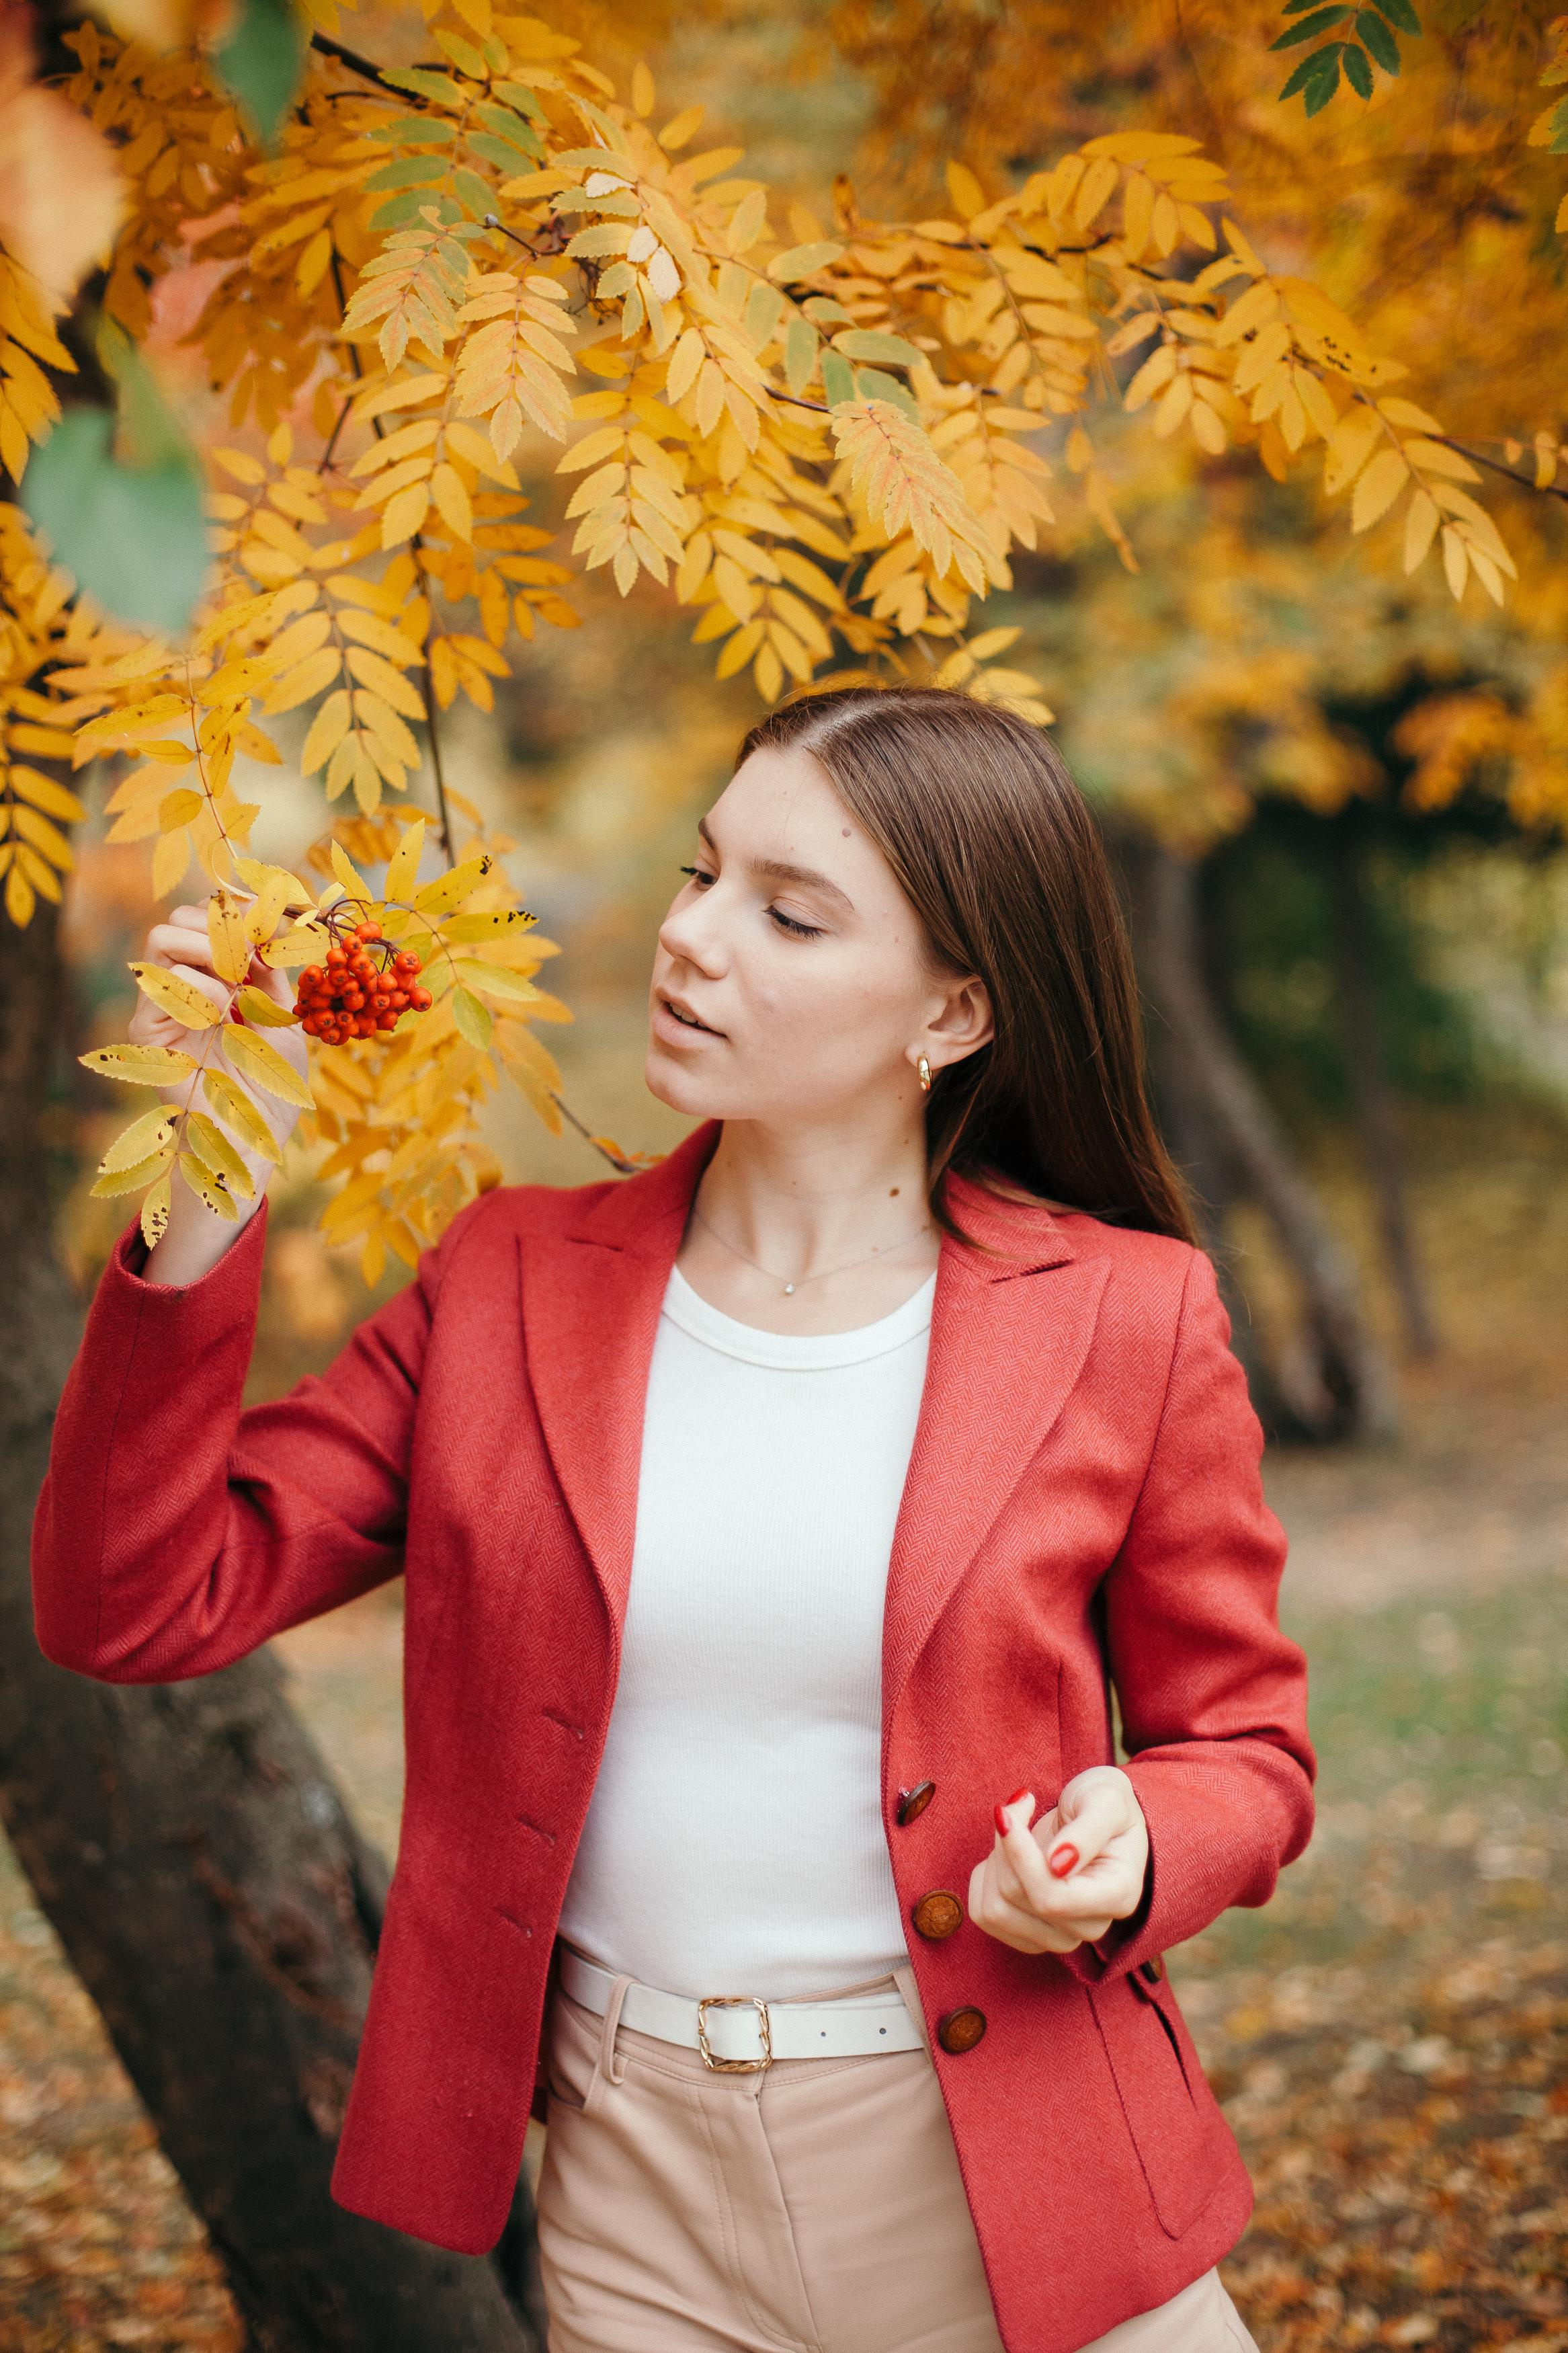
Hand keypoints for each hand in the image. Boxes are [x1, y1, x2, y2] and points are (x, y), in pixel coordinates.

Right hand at [133, 898, 306, 1095]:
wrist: (253, 1136)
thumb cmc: (272, 1084)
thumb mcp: (283, 1016)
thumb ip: (271, 972)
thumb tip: (265, 928)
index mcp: (214, 978)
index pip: (207, 919)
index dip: (238, 913)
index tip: (268, 931)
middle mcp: (183, 985)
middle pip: (180, 918)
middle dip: (221, 926)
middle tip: (251, 959)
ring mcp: (162, 1005)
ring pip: (162, 937)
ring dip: (209, 949)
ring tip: (237, 986)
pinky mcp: (148, 1030)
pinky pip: (162, 982)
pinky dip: (200, 987)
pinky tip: (222, 1015)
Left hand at [966, 1766, 1149, 1956]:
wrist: (1098, 1811)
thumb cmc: (1104, 1801)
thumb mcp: (1106, 1798)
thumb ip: (1088, 1830)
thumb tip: (1057, 1866)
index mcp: (1118, 1895)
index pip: (1053, 1898)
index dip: (1020, 1857)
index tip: (1008, 1811)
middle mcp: (1091, 1926)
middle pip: (1019, 1899)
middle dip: (1006, 1847)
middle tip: (1017, 1808)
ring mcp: (1060, 1937)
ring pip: (995, 1912)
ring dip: (994, 1862)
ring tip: (1014, 1830)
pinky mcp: (1031, 1935)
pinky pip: (984, 1916)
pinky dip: (983, 1880)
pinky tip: (1004, 1855)